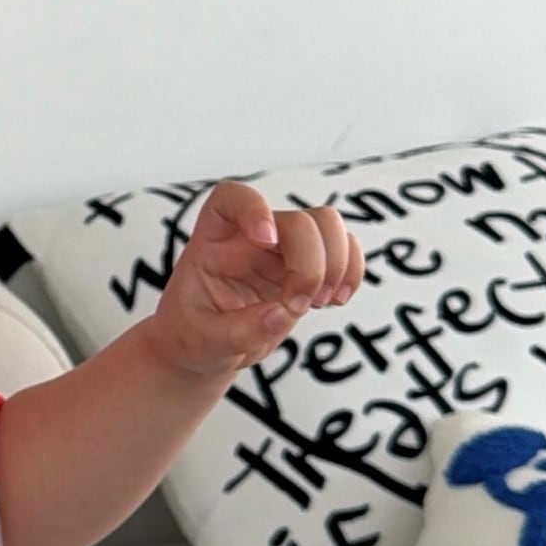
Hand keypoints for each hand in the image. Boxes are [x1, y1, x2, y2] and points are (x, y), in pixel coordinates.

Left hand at [147, 177, 364, 379]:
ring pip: (328, 225)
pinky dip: (352, 271)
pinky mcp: (307, 266)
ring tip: (318, 303)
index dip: (253, 208)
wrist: (206, 347)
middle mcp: (251, 236)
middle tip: (297, 306)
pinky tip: (336, 300)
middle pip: (297, 220)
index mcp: (213, 241)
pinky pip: (345, 249)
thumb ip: (239, 330)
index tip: (265, 240)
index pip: (231, 197)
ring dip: (336, 264)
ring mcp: (283, 249)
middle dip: (310, 264)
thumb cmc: (193, 334)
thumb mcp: (204, 341)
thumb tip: (282, 314)